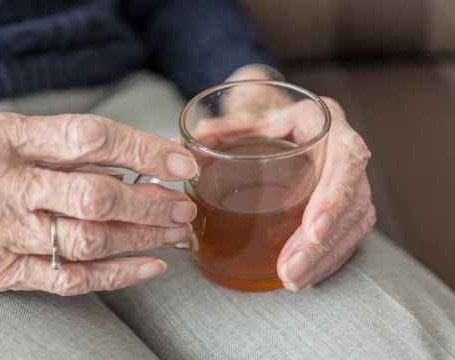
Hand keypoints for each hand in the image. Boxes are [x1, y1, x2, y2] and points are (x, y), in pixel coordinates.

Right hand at [0, 113, 197, 294]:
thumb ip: (52, 145)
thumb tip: (125, 157)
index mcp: (1, 137)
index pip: (89, 137)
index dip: (143, 149)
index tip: (178, 162)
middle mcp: (0, 183)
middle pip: (97, 193)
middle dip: (151, 201)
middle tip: (182, 204)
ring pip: (89, 238)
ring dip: (142, 236)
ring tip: (173, 231)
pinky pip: (68, 277)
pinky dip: (116, 274)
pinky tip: (148, 266)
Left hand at [226, 66, 375, 290]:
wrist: (284, 120)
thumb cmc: (267, 119)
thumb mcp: (247, 117)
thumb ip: (220, 130)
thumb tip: (179, 145)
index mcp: (326, 122)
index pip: (345, 159)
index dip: (333, 196)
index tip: (312, 229)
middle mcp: (346, 150)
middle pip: (353, 201)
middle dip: (322, 243)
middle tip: (291, 271)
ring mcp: (351, 180)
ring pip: (354, 224)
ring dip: (324, 258)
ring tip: (293, 280)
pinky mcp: (348, 203)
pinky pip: (349, 235)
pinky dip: (328, 259)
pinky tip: (307, 277)